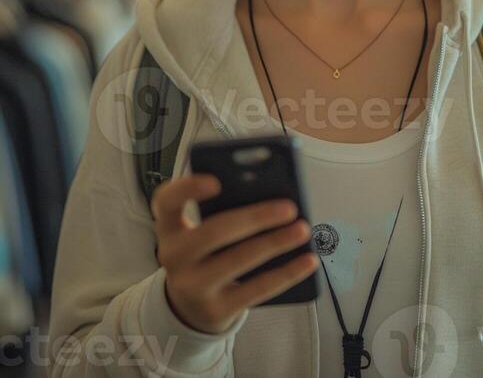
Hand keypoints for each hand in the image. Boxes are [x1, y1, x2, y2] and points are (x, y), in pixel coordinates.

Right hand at [151, 174, 317, 333]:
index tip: (216, 180)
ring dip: (276, 242)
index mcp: (170, 226)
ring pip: (238, 260)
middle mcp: (174, 256)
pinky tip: (308, 260)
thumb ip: (225, 208)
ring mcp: (193, 287)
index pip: (166, 201)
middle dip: (255, 218)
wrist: (191, 307)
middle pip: (213, 232)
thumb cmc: (207, 251)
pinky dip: (286, 273)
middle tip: (290, 207)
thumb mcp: (203, 228)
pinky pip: (257, 290)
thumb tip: (274, 197)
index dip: (188, 189)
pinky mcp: (216, 310)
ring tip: (303, 229)